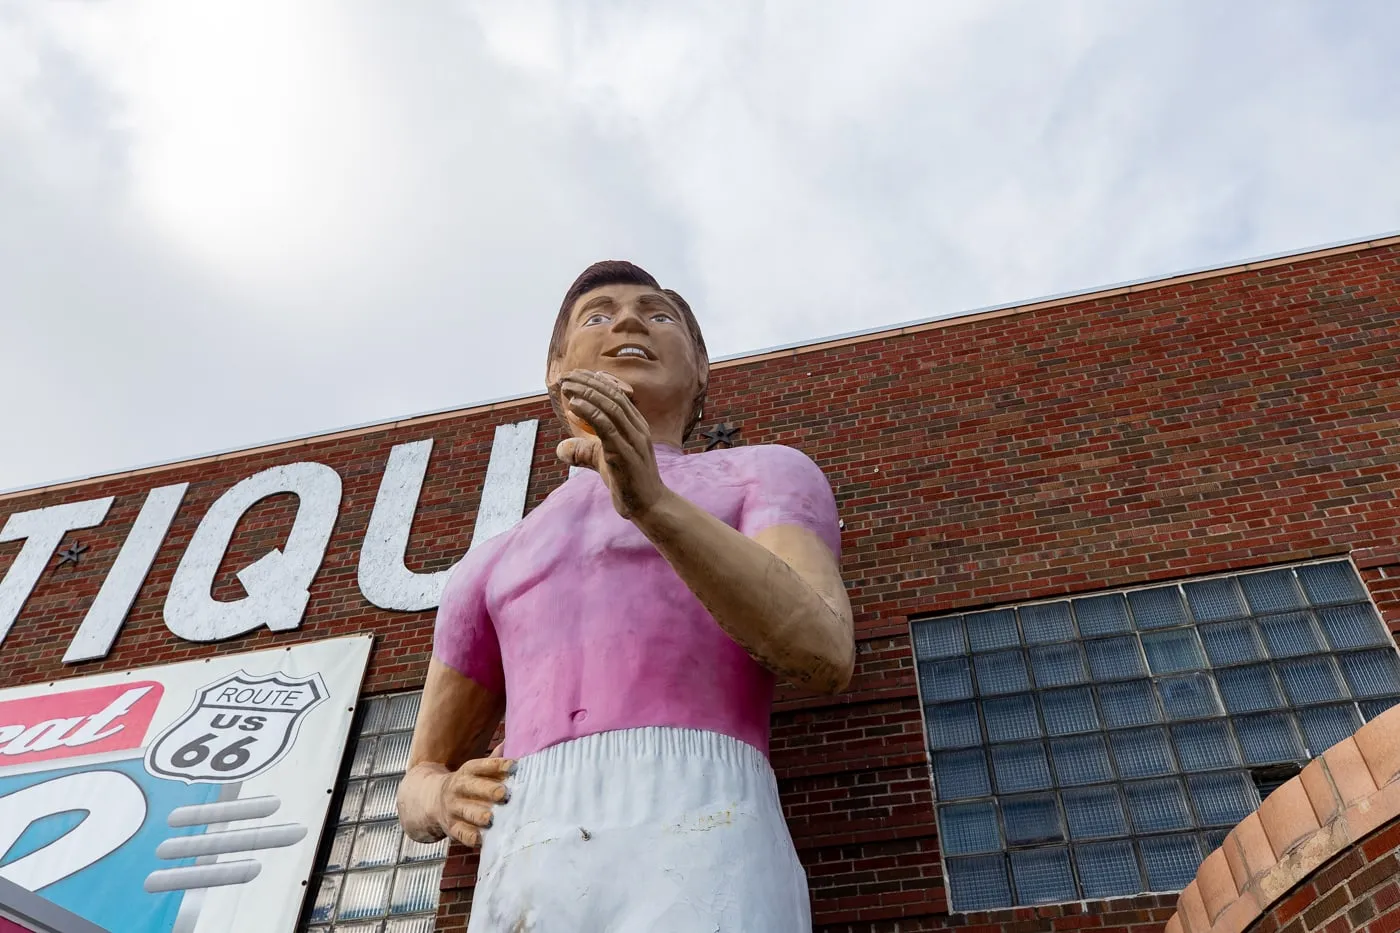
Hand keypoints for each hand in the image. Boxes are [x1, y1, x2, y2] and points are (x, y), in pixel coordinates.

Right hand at [436, 755, 513, 846]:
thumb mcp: (476, 770)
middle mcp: (458, 788)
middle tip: (503, 794)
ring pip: (466, 811)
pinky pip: (460, 832)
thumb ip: (494, 761)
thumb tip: (513, 742)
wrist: (431, 800)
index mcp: (467, 771)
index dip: (497, 765)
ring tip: (490, 818)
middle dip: (488, 790)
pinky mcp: (451, 827)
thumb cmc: (467, 784)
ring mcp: (453, 808)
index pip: (481, 766)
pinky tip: (480, 840)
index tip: (513, 766)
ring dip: (478, 814)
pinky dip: (469, 837)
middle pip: (473, 787)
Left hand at [556, 370, 669, 520]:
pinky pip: (606, 426)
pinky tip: (573, 405)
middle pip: (612, 395)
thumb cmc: (629, 482)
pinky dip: (589, 412)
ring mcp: (633, 439)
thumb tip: (561, 448)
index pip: (617, 394)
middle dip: (588, 382)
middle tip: (566, 376)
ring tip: (566, 386)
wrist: (649, 505)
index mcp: (637, 425)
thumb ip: (586, 451)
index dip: (595, 381)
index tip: (575, 375)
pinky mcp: (624, 453)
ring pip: (610, 406)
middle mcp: (638, 428)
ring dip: (586, 393)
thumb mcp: (605, 460)